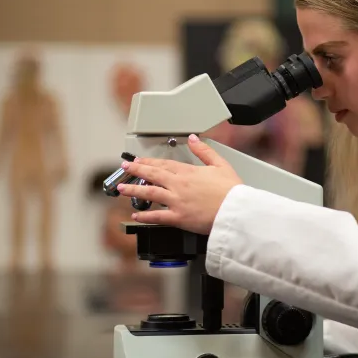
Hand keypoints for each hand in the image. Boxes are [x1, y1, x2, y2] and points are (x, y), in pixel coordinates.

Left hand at [116, 134, 242, 234]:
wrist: (235, 211)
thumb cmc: (232, 191)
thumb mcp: (221, 164)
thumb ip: (205, 150)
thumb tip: (193, 138)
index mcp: (189, 172)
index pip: (164, 164)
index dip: (149, 161)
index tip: (139, 159)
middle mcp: (179, 185)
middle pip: (152, 175)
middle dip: (136, 170)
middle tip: (125, 167)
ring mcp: (176, 202)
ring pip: (149, 194)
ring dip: (133, 190)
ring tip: (122, 188)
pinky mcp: (178, 218)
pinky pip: (157, 216)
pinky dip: (145, 217)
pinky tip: (136, 216)